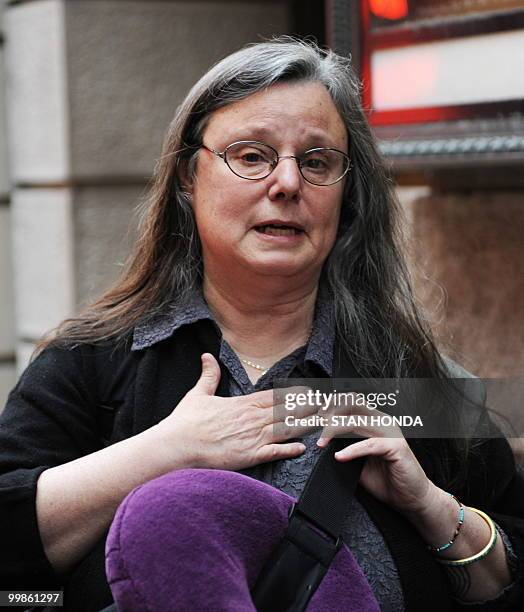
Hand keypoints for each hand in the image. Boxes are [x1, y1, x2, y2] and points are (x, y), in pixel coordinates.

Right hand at [155, 353, 315, 471]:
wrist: (176, 446)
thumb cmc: (186, 422)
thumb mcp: (198, 394)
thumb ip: (208, 375)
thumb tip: (206, 356)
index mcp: (241, 404)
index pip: (273, 396)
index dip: (293, 394)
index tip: (308, 390)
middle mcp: (250, 419)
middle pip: (284, 411)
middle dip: (305, 407)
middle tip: (325, 404)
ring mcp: (251, 438)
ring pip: (284, 429)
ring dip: (303, 425)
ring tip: (321, 422)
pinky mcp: (248, 456)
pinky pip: (273, 452)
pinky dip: (288, 450)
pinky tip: (302, 448)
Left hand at [317, 397, 434, 515]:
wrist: (411, 499)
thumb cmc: (386, 479)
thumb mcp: (357, 461)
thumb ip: (342, 447)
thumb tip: (319, 442)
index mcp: (373, 420)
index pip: (349, 403)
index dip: (329, 407)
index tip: (312, 419)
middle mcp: (382, 421)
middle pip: (350, 406)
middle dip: (329, 414)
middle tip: (314, 428)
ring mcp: (390, 432)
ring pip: (357, 422)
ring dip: (336, 430)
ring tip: (322, 442)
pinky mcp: (396, 446)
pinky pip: (369, 444)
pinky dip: (352, 450)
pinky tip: (340, 457)